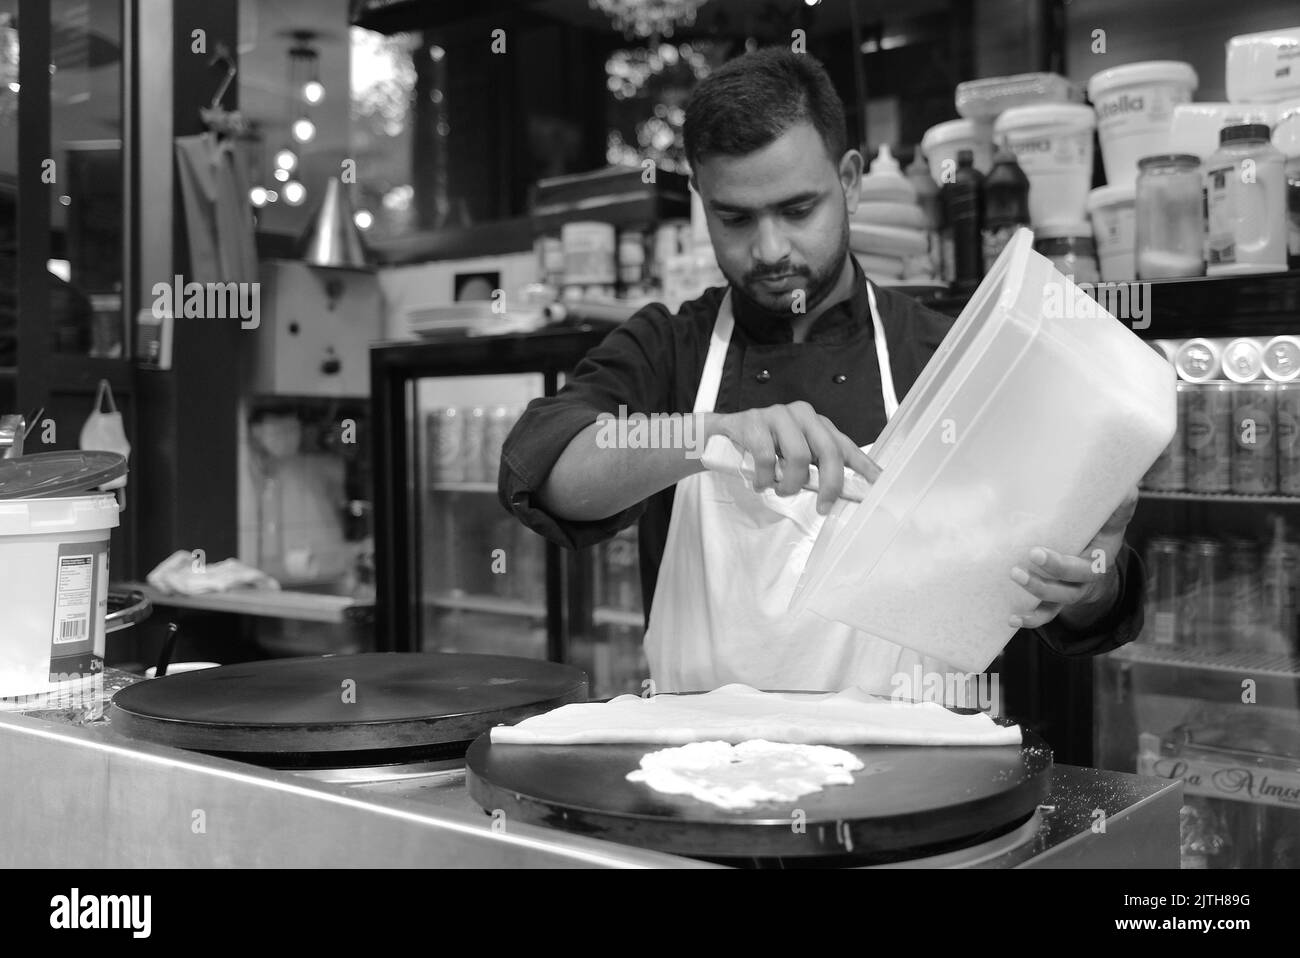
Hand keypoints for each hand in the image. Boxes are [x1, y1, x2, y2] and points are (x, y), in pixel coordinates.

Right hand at [702, 402, 879, 513]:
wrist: (720, 437)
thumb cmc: (763, 450)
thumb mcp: (792, 457)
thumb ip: (815, 469)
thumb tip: (839, 494)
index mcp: (818, 425)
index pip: (847, 446)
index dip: (866, 467)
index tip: (880, 484)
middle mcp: (803, 415)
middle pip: (829, 452)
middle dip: (829, 485)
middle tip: (823, 507)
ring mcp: (779, 416)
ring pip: (799, 458)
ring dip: (789, 484)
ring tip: (779, 490)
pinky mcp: (754, 422)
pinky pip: (767, 459)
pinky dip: (765, 478)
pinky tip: (759, 481)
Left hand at [1008, 487, 1138, 630]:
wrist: (1097, 564)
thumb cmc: (1099, 535)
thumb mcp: (1111, 522)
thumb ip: (1118, 507)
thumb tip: (1128, 487)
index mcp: (1100, 558)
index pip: (1087, 562)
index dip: (1063, 562)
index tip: (1038, 551)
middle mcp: (1087, 579)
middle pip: (1071, 581)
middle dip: (1052, 571)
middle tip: (1031, 555)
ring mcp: (1072, 593)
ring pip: (1057, 600)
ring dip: (1036, 591)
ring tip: (1015, 575)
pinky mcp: (1057, 603)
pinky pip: (1046, 615)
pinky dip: (1030, 619)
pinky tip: (1011, 619)